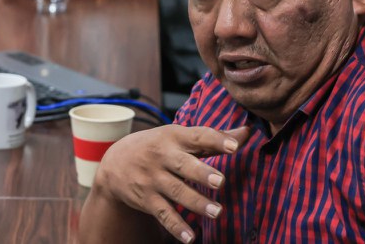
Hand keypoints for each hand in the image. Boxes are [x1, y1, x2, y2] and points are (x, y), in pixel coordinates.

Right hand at [92, 125, 250, 242]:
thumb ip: (214, 137)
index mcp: (175, 136)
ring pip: (176, 191)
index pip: (198, 136)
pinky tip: (190, 237)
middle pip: (184, 165)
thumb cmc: (159, 146)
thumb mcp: (181, 136)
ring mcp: (153, 179)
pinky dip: (176, 226)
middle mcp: (162, 156)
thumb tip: (248, 132)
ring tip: (217, 212)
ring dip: (196, 203)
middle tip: (220, 181)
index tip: (235, 145)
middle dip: (202, 173)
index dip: (217, 139)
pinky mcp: (146, 199)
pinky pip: (163, 214)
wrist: (116, 162)